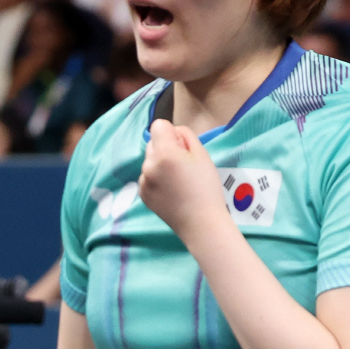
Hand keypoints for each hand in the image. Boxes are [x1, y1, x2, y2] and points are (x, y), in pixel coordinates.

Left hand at [139, 119, 228, 244]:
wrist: (201, 223)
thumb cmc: (206, 188)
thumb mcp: (202, 155)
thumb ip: (185, 136)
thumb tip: (173, 132)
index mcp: (164, 153)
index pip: (158, 125)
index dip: (173, 133)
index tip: (183, 148)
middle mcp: (149, 165)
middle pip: (153, 143)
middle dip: (166, 148)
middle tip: (184, 166)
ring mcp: (144, 181)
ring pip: (150, 161)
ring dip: (160, 165)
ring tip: (178, 182)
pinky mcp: (143, 194)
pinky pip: (147, 177)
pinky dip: (157, 180)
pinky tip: (171, 191)